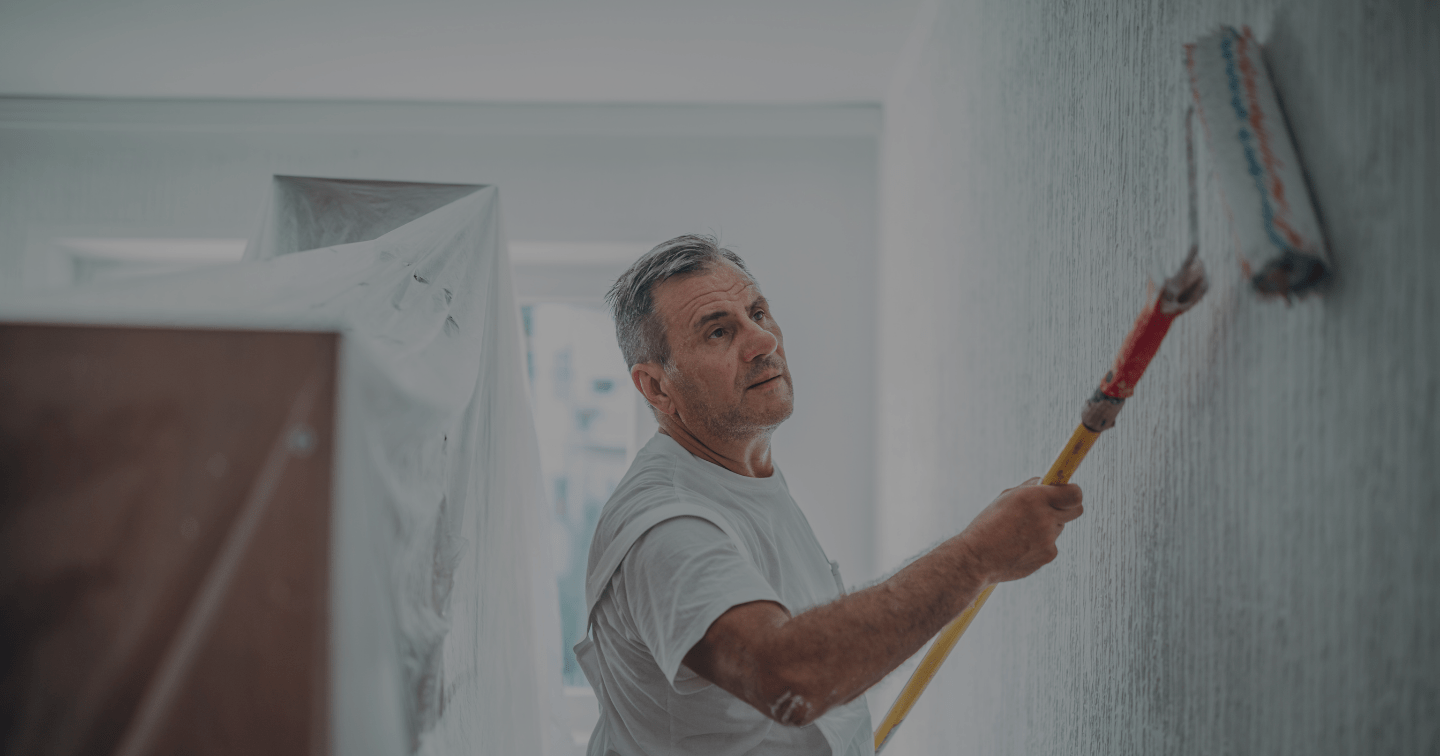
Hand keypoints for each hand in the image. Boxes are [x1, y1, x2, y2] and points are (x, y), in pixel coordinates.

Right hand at [956, 477, 1082, 584]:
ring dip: (1047, 527)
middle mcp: (1045, 517)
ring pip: (1059, 527)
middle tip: (1053, 509)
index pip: (1074, 493)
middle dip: (1067, 508)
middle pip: (1076, 510)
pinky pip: (1050, 545)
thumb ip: (1030, 488)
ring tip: (1021, 532)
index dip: (1073, 492)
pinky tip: (1020, 547)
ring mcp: (1049, 539)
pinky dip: (1039, 545)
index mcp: (1034, 498)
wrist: (977, 559)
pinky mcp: (1048, 556)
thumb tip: (1046, 482)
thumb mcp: (1005, 498)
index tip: (1066, 492)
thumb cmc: (988, 525)